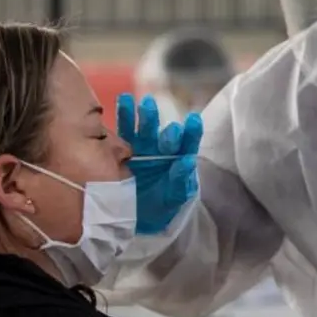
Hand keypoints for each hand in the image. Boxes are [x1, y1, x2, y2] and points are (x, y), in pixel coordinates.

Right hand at [117, 93, 202, 234]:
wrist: (134, 217)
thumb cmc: (159, 207)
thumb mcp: (173, 199)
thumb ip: (181, 182)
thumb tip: (187, 161)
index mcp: (179, 159)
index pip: (188, 144)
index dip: (192, 132)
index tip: (194, 120)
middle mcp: (162, 149)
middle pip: (166, 137)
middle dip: (167, 132)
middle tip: (168, 128)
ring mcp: (142, 147)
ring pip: (145, 128)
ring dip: (146, 115)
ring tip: (145, 104)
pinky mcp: (122, 148)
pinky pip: (123, 131)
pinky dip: (124, 115)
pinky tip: (123, 99)